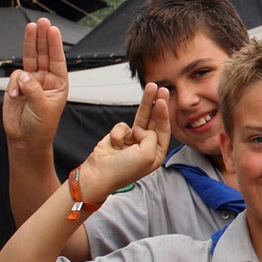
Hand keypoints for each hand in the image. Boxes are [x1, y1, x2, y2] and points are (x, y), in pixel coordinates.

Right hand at [3, 18, 68, 148]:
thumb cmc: (41, 126)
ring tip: (31, 27)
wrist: (25, 139)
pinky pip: (14, 77)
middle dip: (42, 37)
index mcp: (59, 84)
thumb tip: (22, 75)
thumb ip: (32, 89)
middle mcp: (46, 80)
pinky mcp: (16, 86)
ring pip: (30, 58)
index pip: (57, 60)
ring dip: (30, 43)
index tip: (52, 29)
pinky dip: (13, 84)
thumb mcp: (42, 107)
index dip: (54, 44)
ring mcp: (31, 82)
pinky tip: (15, 95)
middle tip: (41, 22)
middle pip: (44, 54)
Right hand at [81, 84, 170, 201]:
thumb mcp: (147, 154)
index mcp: (157, 153)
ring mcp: (133, 142)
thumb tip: (142, 128)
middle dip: (157, 103)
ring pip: (141, 118)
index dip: (163, 114)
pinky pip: (121, 127)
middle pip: (155, 120)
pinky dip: (117, 133)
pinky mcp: (119, 137)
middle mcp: (146, 147)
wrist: (98, 174)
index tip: (162, 99)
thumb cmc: (123, 169)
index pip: (163, 130)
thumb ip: (151, 137)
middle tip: (161, 88)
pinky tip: (115, 144)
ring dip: (146, 103)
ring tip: (151, 87)